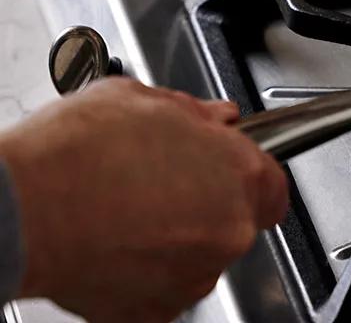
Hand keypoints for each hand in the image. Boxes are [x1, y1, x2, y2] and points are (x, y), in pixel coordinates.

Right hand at [0, 77, 287, 322]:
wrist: (18, 208)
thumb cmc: (76, 153)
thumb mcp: (144, 100)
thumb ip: (195, 113)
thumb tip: (215, 118)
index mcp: (239, 175)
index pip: (273, 184)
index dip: (245, 173)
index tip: (223, 168)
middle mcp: (227, 230)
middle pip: (235, 219)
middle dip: (205, 201)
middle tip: (160, 182)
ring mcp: (192, 276)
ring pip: (199, 254)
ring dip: (176, 237)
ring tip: (129, 210)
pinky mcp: (154, 311)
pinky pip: (163, 286)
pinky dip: (145, 270)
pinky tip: (115, 241)